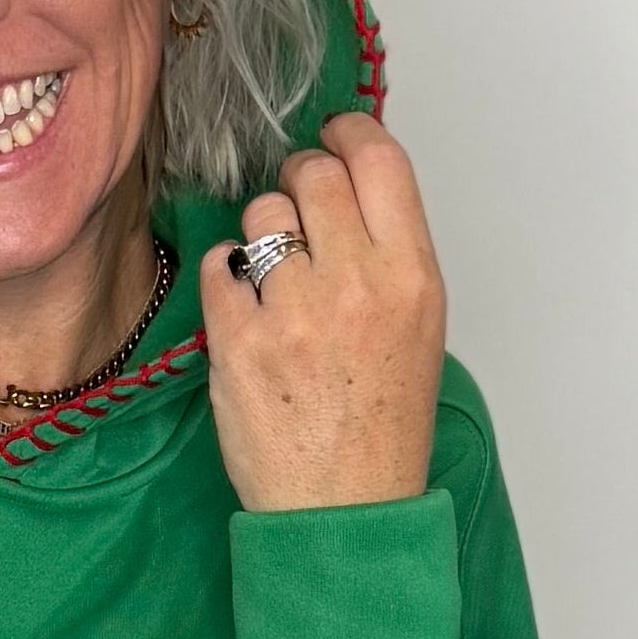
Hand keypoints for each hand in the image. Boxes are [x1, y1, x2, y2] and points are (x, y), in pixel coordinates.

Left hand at [199, 111, 445, 512]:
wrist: (344, 506)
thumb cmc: (382, 423)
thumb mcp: (418, 328)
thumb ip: (389, 253)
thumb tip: (350, 186)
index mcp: (412, 276)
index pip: (380, 159)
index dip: (349, 132)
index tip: (333, 135)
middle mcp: (356, 284)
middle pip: (313, 174)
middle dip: (299, 179)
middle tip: (296, 207)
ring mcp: (293, 312)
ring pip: (260, 211)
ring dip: (261, 229)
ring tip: (273, 274)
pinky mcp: (238, 341)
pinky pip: (219, 265)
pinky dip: (225, 275)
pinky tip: (244, 304)